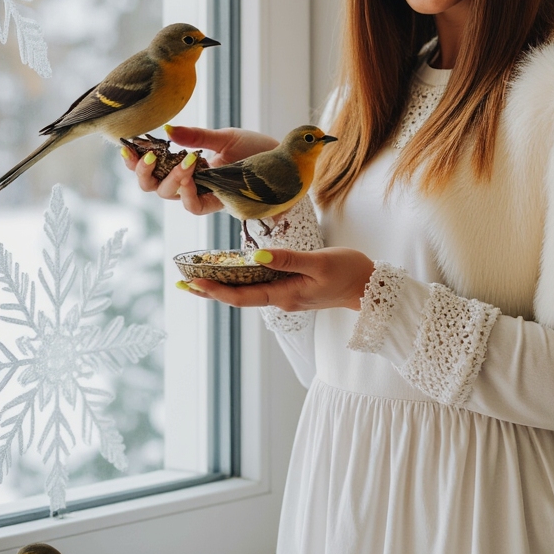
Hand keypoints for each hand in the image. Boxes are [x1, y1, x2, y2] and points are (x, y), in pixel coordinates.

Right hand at [121, 125, 278, 215]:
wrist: (285, 161)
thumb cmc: (256, 148)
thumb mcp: (223, 137)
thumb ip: (195, 136)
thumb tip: (167, 129)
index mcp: (187, 166)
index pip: (153, 168)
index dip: (135, 163)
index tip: (126, 147)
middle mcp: (192, 184)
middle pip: (154, 187)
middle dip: (144, 173)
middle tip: (148, 155)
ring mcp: (205, 195)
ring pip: (171, 197)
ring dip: (169, 179)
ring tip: (180, 161)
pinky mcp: (220, 204)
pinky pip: (195, 206)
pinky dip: (187, 192)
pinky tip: (189, 174)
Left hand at [181, 246, 374, 312]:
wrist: (371, 287)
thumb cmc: (348, 272)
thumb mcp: (319, 262)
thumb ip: (288, 259)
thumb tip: (256, 255)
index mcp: (284, 295)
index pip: (241, 296)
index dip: (215, 290)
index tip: (192, 281)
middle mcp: (281, 298)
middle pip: (238, 296)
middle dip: (210, 290)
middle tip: (182, 280)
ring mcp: (287, 294)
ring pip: (247, 290)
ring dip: (223, 284)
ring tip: (198, 275)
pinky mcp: (293, 287)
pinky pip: (260, 284)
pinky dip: (242, 278)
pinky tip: (232, 269)